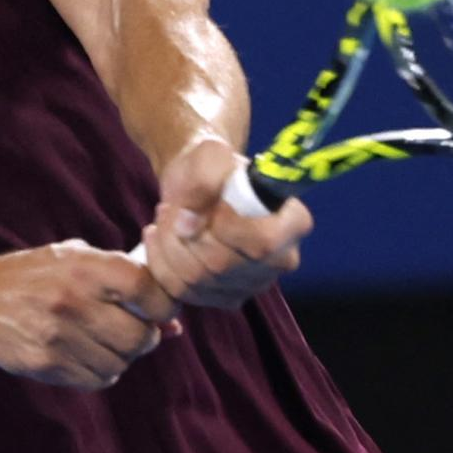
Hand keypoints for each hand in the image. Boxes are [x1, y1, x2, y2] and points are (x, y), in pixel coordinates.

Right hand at [0, 240, 180, 389]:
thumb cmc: (36, 275)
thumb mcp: (77, 260)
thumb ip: (125, 282)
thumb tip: (175, 325)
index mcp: (85, 266)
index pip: (149, 291)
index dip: (163, 304)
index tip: (157, 308)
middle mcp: (73, 300)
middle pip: (141, 337)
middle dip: (144, 337)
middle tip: (130, 328)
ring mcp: (58, 336)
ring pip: (121, 364)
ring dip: (120, 357)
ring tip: (100, 339)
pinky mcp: (45, 364)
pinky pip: (96, 379)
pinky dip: (99, 372)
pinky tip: (83, 353)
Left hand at [141, 137, 312, 307]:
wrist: (197, 185)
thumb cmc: (212, 165)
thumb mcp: (209, 154)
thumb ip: (203, 180)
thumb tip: (189, 226)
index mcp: (293, 223)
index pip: (264, 242)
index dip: (227, 227)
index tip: (209, 205)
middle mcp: (281, 260)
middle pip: (222, 264)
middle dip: (184, 234)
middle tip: (170, 207)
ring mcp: (253, 284)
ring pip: (197, 280)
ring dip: (168, 245)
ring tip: (165, 218)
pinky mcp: (225, 297)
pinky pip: (182, 292)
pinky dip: (160, 262)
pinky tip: (159, 237)